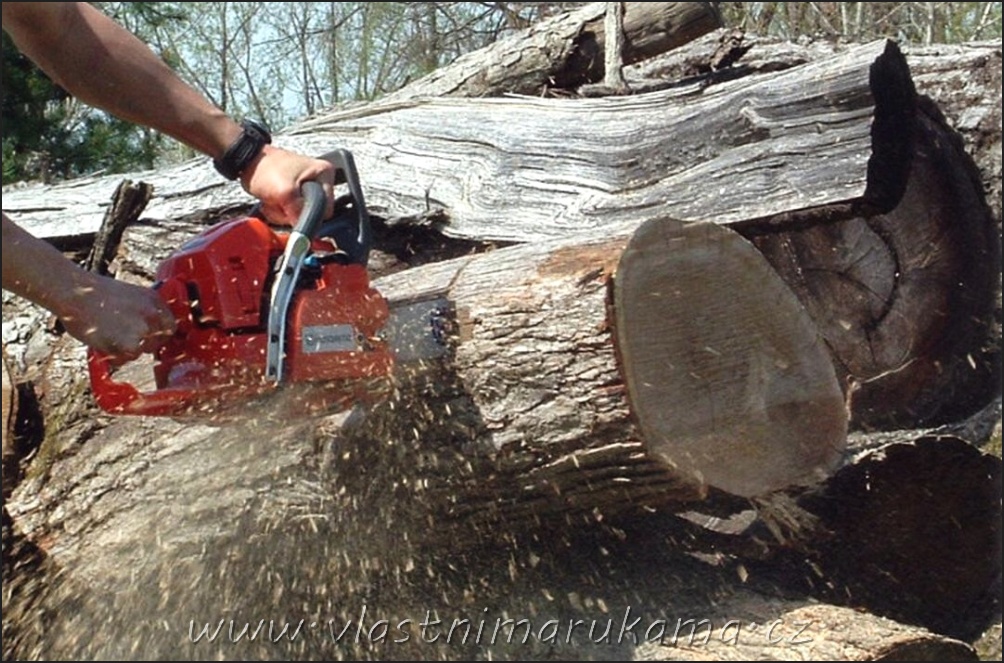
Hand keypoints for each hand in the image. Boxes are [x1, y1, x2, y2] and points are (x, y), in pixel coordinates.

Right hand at [59, 275, 176, 362]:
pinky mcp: (130, 343)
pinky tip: (102, 343)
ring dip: (124, 350)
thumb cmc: (92, 294)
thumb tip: (147, 331)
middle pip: (157, 342)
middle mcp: (153, 313)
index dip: (158, 336)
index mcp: (154, 299)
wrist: (73, 291)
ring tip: (105, 336)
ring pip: (140, 351)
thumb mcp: (128, 296)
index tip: (148, 340)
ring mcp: (143, 328)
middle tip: (122, 341)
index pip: (170, 326)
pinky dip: (113, 356)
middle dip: (141, 345)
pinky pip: (125, 358)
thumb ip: (142, 312)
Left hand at [240, 145, 335, 224]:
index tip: (291, 211)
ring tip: (274, 199)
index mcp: (324, 174)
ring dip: (282, 213)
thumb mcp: (284, 192)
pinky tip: (272, 201)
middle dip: (291, 213)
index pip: (325, 209)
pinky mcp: (294, 195)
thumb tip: (302, 232)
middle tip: (279, 202)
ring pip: (298, 216)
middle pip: (311, 214)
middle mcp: (318, 181)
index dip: (307, 215)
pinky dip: (278, 212)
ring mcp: (306, 189)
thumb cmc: (265, 167)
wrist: (247, 162)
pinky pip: (289, 214)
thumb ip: (297, 212)